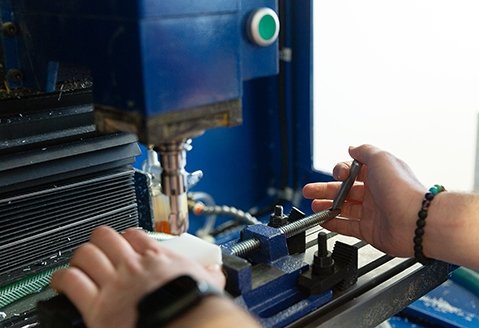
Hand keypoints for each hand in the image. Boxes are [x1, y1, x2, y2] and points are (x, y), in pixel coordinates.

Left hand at [51, 226, 224, 327]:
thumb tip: (215, 270)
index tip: (126, 243)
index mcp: (156, 258)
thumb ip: (209, 273)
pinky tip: (62, 282)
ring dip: (81, 257)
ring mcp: (113, 284)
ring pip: (85, 254)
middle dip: (100, 241)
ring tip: (80, 263)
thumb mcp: (206, 284)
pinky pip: (71, 281)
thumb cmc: (192, 307)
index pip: (134, 234)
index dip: (127, 237)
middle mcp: (131, 266)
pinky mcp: (97, 306)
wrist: (182, 327)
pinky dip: (62, 280)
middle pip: (105, 236)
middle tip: (99, 249)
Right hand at [303, 144, 425, 256]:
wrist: (415, 220)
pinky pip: (347, 227)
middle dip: (324, 189)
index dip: (341, 171)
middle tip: (309, 190)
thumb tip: (352, 147)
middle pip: (343, 190)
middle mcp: (375, 193)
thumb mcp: (381, 158)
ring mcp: (371, 212)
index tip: (337, 174)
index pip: (353, 172)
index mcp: (378, 175)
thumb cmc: (402, 189)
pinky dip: (333, 224)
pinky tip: (322, 221)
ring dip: (326, 206)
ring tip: (313, 206)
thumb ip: (364, 151)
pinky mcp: (369, 230)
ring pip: (343, 208)